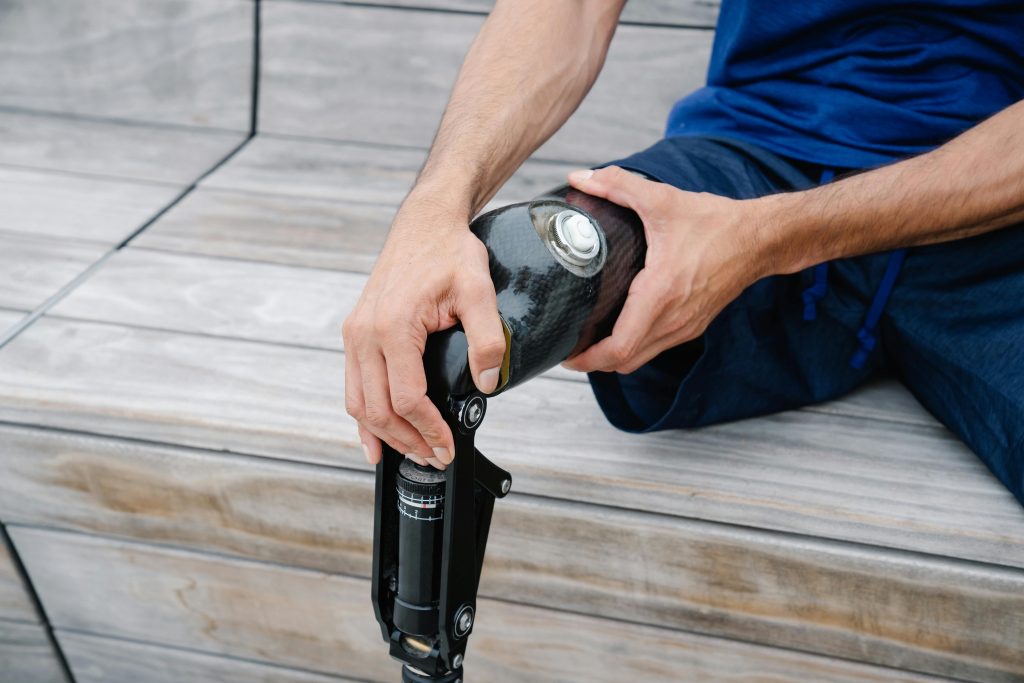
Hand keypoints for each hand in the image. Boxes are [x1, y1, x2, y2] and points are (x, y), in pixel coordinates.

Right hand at [342, 192, 505, 468]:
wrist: (425, 224)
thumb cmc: (449, 253)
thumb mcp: (479, 290)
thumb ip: (486, 339)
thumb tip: (488, 383)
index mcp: (393, 326)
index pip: (407, 398)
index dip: (428, 430)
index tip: (447, 446)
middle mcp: (365, 334)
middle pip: (378, 409)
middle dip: (407, 441)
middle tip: (435, 458)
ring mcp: (355, 334)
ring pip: (359, 403)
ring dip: (384, 435)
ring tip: (412, 454)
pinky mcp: (355, 333)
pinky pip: (353, 386)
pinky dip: (363, 417)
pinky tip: (374, 439)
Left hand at [562, 166, 767, 373]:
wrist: (760, 239)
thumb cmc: (716, 223)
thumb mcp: (662, 199)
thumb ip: (617, 185)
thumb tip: (580, 177)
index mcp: (661, 294)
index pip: (619, 347)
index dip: (588, 358)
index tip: (566, 354)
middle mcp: (673, 319)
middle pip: (625, 361)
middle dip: (593, 362)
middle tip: (569, 348)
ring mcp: (685, 326)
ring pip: (641, 359)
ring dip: (613, 356)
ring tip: (588, 341)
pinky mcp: (693, 325)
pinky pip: (656, 347)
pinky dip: (634, 347)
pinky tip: (619, 328)